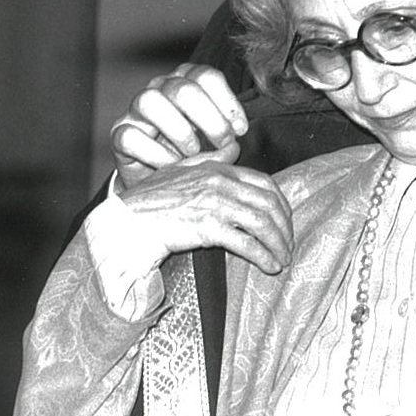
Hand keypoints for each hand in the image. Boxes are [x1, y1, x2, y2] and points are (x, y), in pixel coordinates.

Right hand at [111, 64, 248, 189]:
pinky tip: (173, 167)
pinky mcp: (119, 134)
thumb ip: (227, 133)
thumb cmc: (192, 153)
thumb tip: (237, 139)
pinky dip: (156, 154)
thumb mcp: (214, 139)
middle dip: (210, 119)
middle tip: (224, 143)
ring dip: (180, 131)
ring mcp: (135, 110)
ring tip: (194, 154)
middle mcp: (159, 88)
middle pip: (183, 88)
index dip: (227, 102)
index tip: (241, 130)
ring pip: (150, 102)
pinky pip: (131, 136)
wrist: (158, 179)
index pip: (206, 76)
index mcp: (186, 82)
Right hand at [122, 148, 293, 273]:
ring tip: (282, 259)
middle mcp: (221, 184)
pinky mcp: (208, 228)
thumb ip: (210, 158)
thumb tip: (234, 149)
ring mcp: (215, 205)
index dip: (281, 205)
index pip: (265, 184)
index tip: (285, 222)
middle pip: (269, 205)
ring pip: (262, 224)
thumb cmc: (150, 199)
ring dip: (278, 244)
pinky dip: (263, 256)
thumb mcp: (180, 169)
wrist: (127, 220)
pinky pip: (246, 243)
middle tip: (288, 245)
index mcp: (218, 170)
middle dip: (284, 228)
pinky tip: (269, 266)